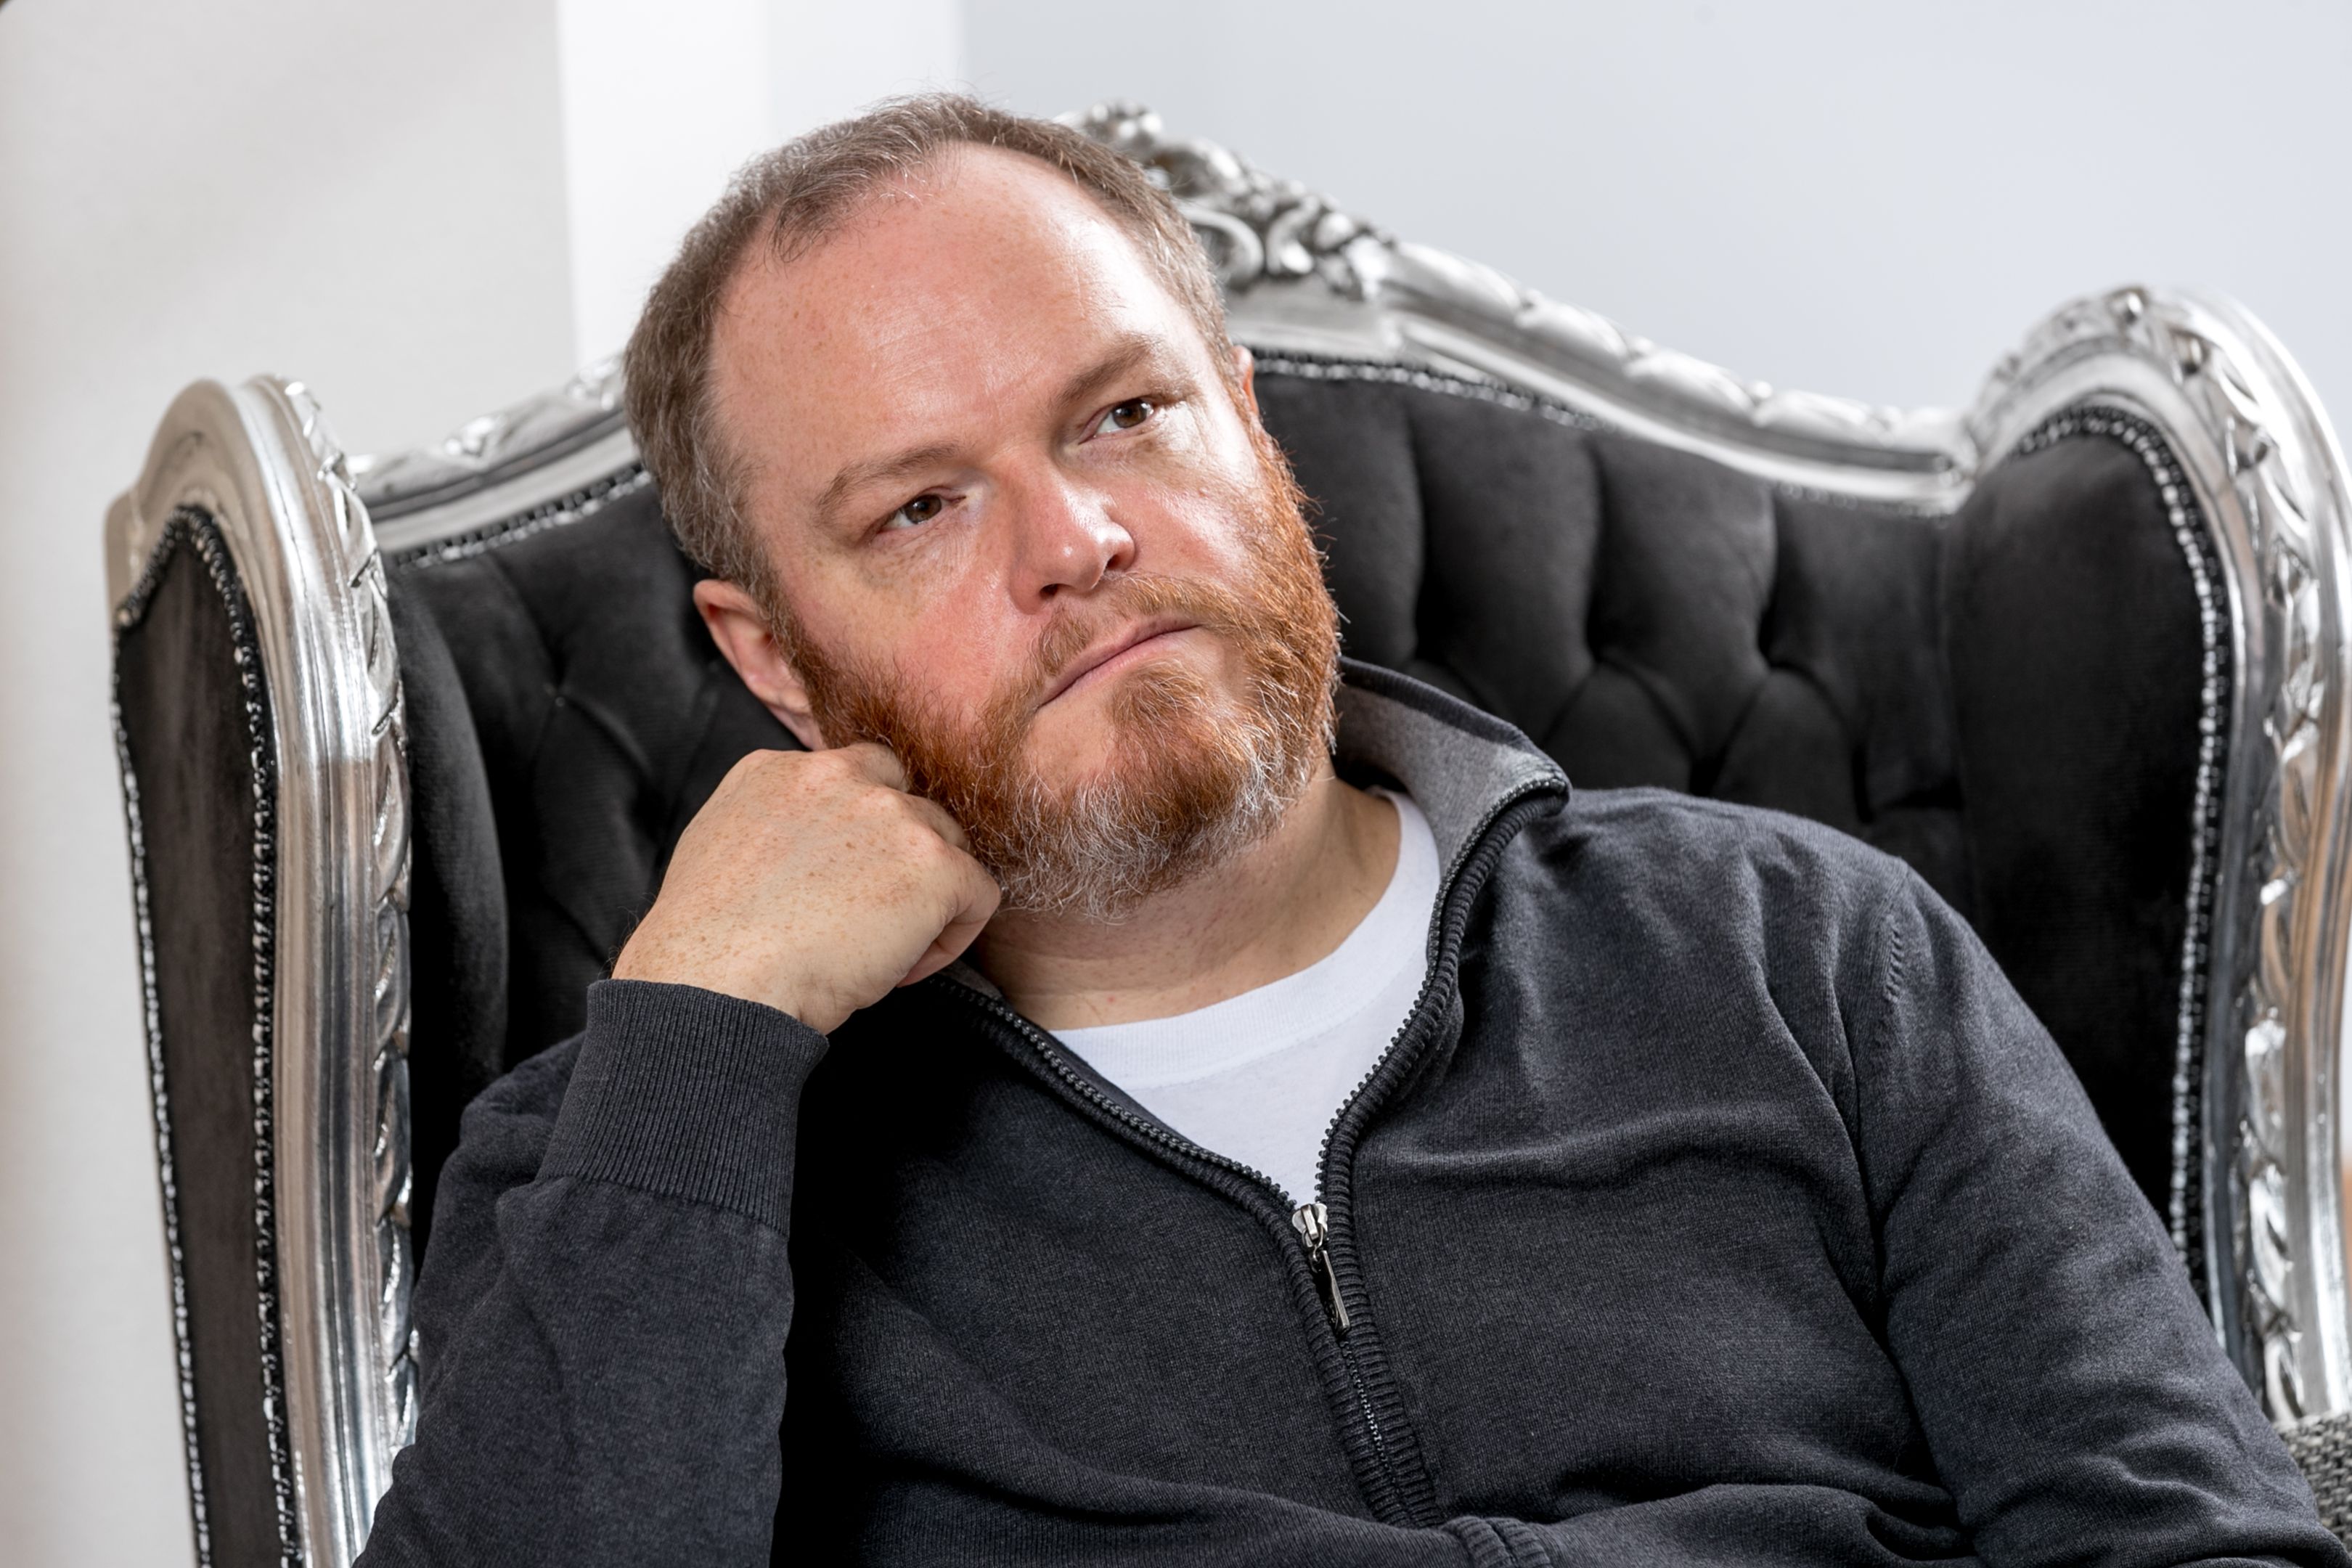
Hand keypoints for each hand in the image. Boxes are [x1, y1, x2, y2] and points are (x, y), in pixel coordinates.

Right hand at [612, 744, 1001, 1031]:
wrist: (716, 984)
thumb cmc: (710, 949)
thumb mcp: (721, 854)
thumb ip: (773, 828)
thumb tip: (808, 855)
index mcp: (776, 770)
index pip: (852, 777)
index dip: (860, 834)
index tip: (842, 886)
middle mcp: (837, 774)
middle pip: (906, 802)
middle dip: (898, 859)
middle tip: (867, 921)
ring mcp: (890, 814)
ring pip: (946, 844)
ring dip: (926, 896)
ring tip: (881, 953)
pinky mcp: (932, 863)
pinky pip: (978, 892)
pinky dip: (953, 935)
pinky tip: (904, 968)